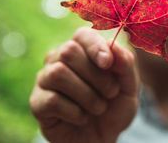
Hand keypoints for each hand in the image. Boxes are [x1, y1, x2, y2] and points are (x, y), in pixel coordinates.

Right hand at [29, 27, 138, 142]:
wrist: (103, 139)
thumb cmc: (114, 107)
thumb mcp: (129, 86)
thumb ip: (126, 64)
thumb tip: (113, 44)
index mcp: (82, 50)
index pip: (82, 35)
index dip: (95, 46)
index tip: (108, 63)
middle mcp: (59, 60)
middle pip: (68, 51)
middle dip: (96, 76)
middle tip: (111, 93)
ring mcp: (45, 80)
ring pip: (58, 73)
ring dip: (86, 95)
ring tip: (98, 107)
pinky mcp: (37, 103)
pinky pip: (51, 100)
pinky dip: (75, 112)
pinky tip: (82, 117)